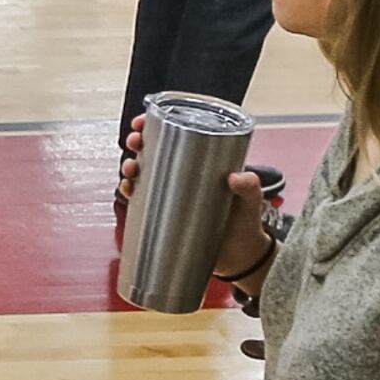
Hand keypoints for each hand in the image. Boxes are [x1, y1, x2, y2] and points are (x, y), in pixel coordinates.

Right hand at [117, 114, 274, 282]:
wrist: (240, 258)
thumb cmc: (247, 226)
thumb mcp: (251, 202)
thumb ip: (249, 188)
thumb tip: (238, 177)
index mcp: (204, 164)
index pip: (177, 137)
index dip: (157, 126)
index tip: (145, 122)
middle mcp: (185, 175)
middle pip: (153, 151)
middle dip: (137, 143)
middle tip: (135, 142)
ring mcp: (173, 195)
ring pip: (143, 173)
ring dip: (130, 166)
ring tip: (131, 170)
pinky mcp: (164, 214)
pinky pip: (140, 198)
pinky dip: (129, 192)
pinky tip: (128, 190)